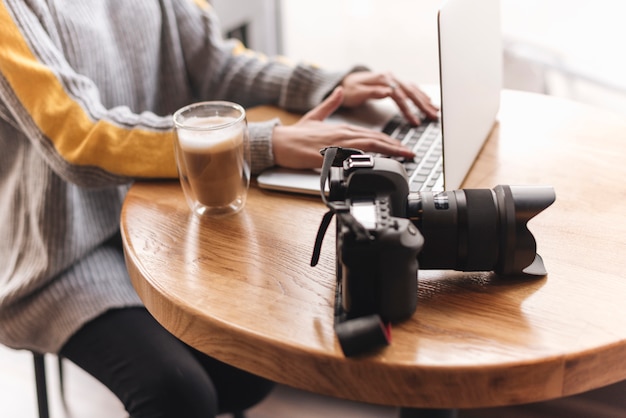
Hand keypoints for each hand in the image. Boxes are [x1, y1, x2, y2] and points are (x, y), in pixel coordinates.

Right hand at [272, 87, 414, 168]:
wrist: (280, 143)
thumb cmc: (295, 135)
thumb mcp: (315, 115)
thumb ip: (330, 104)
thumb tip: (340, 90)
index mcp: (342, 128)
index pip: (371, 134)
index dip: (389, 140)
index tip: (401, 145)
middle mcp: (343, 135)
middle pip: (376, 140)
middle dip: (396, 146)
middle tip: (411, 153)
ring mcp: (339, 145)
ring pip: (370, 146)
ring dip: (390, 151)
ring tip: (404, 156)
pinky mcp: (332, 156)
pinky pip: (356, 157)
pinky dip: (371, 158)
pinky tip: (382, 162)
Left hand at [340, 71, 439, 124]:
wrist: (345, 81)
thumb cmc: (349, 89)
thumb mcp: (357, 92)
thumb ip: (373, 92)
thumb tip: (388, 91)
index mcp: (382, 79)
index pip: (399, 96)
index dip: (408, 110)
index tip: (415, 122)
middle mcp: (390, 77)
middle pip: (410, 92)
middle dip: (422, 105)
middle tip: (432, 117)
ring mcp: (394, 79)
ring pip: (413, 89)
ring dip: (424, 100)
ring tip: (435, 111)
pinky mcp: (394, 82)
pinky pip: (410, 88)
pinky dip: (420, 95)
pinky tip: (428, 101)